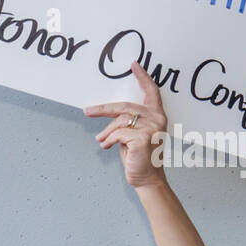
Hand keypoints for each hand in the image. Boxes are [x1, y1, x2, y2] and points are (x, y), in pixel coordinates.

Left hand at [84, 62, 167, 190]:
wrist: (147, 179)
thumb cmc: (139, 157)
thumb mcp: (134, 135)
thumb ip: (128, 122)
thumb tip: (109, 116)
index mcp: (157, 115)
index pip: (152, 91)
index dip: (143, 77)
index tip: (133, 65)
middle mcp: (157, 119)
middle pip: (125, 106)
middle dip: (103, 109)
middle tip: (88, 111)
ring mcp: (152, 128)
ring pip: (120, 120)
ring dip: (106, 131)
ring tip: (101, 140)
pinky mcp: (143, 138)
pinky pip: (118, 133)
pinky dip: (109, 139)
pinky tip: (106, 146)